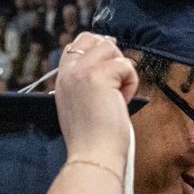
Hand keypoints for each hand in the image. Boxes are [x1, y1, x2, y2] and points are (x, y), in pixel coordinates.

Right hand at [55, 32, 138, 175]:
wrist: (92, 155)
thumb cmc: (92, 139)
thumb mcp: (80, 104)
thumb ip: (86, 82)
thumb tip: (107, 60)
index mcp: (62, 79)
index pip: (77, 45)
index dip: (97, 49)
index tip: (111, 68)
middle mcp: (68, 72)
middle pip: (93, 38)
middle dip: (111, 54)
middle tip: (117, 80)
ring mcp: (82, 71)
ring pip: (111, 48)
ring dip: (122, 71)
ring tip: (118, 95)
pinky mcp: (99, 76)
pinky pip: (125, 66)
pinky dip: (130, 84)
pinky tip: (121, 102)